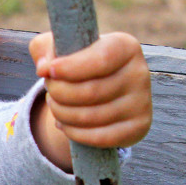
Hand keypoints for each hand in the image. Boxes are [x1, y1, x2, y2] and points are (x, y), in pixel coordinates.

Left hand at [28, 31, 151, 168]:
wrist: (100, 91)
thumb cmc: (75, 63)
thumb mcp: (59, 48)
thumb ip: (44, 47)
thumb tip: (43, 68)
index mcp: (124, 47)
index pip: (100, 59)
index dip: (69, 68)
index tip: (48, 71)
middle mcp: (139, 73)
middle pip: (90, 92)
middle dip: (58, 93)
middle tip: (49, 90)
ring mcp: (141, 102)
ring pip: (90, 117)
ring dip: (61, 113)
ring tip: (55, 104)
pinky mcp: (138, 127)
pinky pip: (98, 137)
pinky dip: (73, 132)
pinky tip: (63, 123)